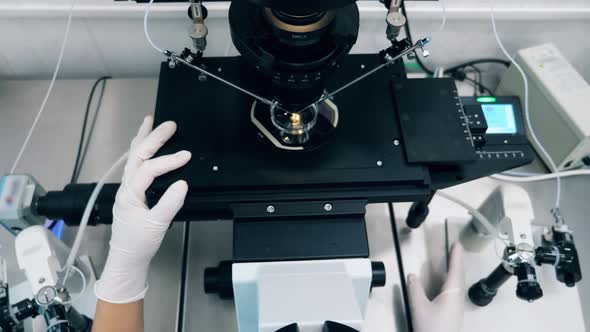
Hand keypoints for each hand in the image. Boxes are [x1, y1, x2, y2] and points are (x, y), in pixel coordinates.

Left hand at [95, 116, 190, 303]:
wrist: (126, 260)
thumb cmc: (139, 244)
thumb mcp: (157, 225)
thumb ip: (169, 204)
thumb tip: (182, 184)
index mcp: (130, 194)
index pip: (149, 170)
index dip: (168, 161)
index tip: (187, 156)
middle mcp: (125, 187)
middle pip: (137, 155)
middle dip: (153, 138)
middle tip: (170, 125)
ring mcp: (126, 189)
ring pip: (133, 157)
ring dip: (143, 139)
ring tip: (150, 123)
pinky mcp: (131, 193)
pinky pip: (134, 165)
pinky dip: (140, 151)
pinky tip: (144, 147)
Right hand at [407, 243, 464, 331]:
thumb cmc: (432, 328)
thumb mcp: (418, 307)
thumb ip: (415, 290)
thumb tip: (412, 276)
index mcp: (452, 294)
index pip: (455, 270)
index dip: (456, 256)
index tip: (457, 244)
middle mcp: (458, 299)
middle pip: (459, 276)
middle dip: (457, 262)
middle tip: (456, 250)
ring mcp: (457, 307)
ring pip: (459, 284)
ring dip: (456, 271)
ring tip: (453, 262)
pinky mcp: (454, 313)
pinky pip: (456, 291)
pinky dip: (453, 281)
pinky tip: (448, 284)